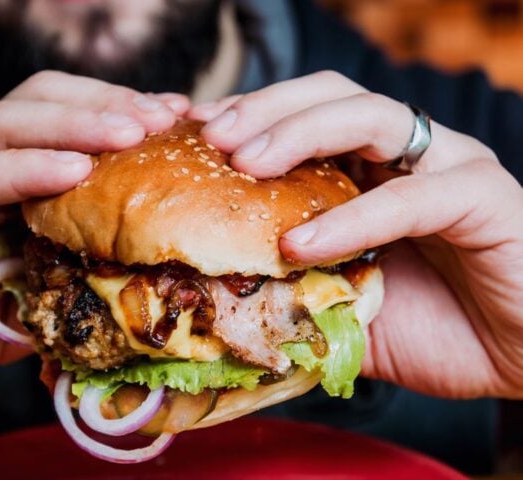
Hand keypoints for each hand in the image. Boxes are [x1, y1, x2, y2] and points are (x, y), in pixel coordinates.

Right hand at [0, 71, 188, 387]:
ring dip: (77, 123)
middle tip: (165, 117)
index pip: (67, 124)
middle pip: (44, 101)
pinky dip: (23, 168)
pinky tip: (71, 170)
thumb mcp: (25, 304)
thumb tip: (134, 282)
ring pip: (11, 122)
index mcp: (1, 177)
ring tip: (132, 131)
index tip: (178, 124)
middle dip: (109, 105)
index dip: (121, 117)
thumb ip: (66, 283)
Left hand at [190, 71, 522, 398]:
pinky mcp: (480, 196)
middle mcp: (406, 153)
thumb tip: (220, 298)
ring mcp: (446, 165)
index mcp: (368, 167)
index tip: (194, 136)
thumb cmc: (432, 326)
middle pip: (329, 95)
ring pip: (369, 117)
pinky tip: (301, 243)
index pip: (301, 117)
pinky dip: (351, 218)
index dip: (247, 119)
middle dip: (264, 110)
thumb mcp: (342, 305)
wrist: (517, 355)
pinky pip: (410, 197)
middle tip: (212, 138)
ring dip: (300, 132)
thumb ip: (293, 291)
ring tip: (245, 164)